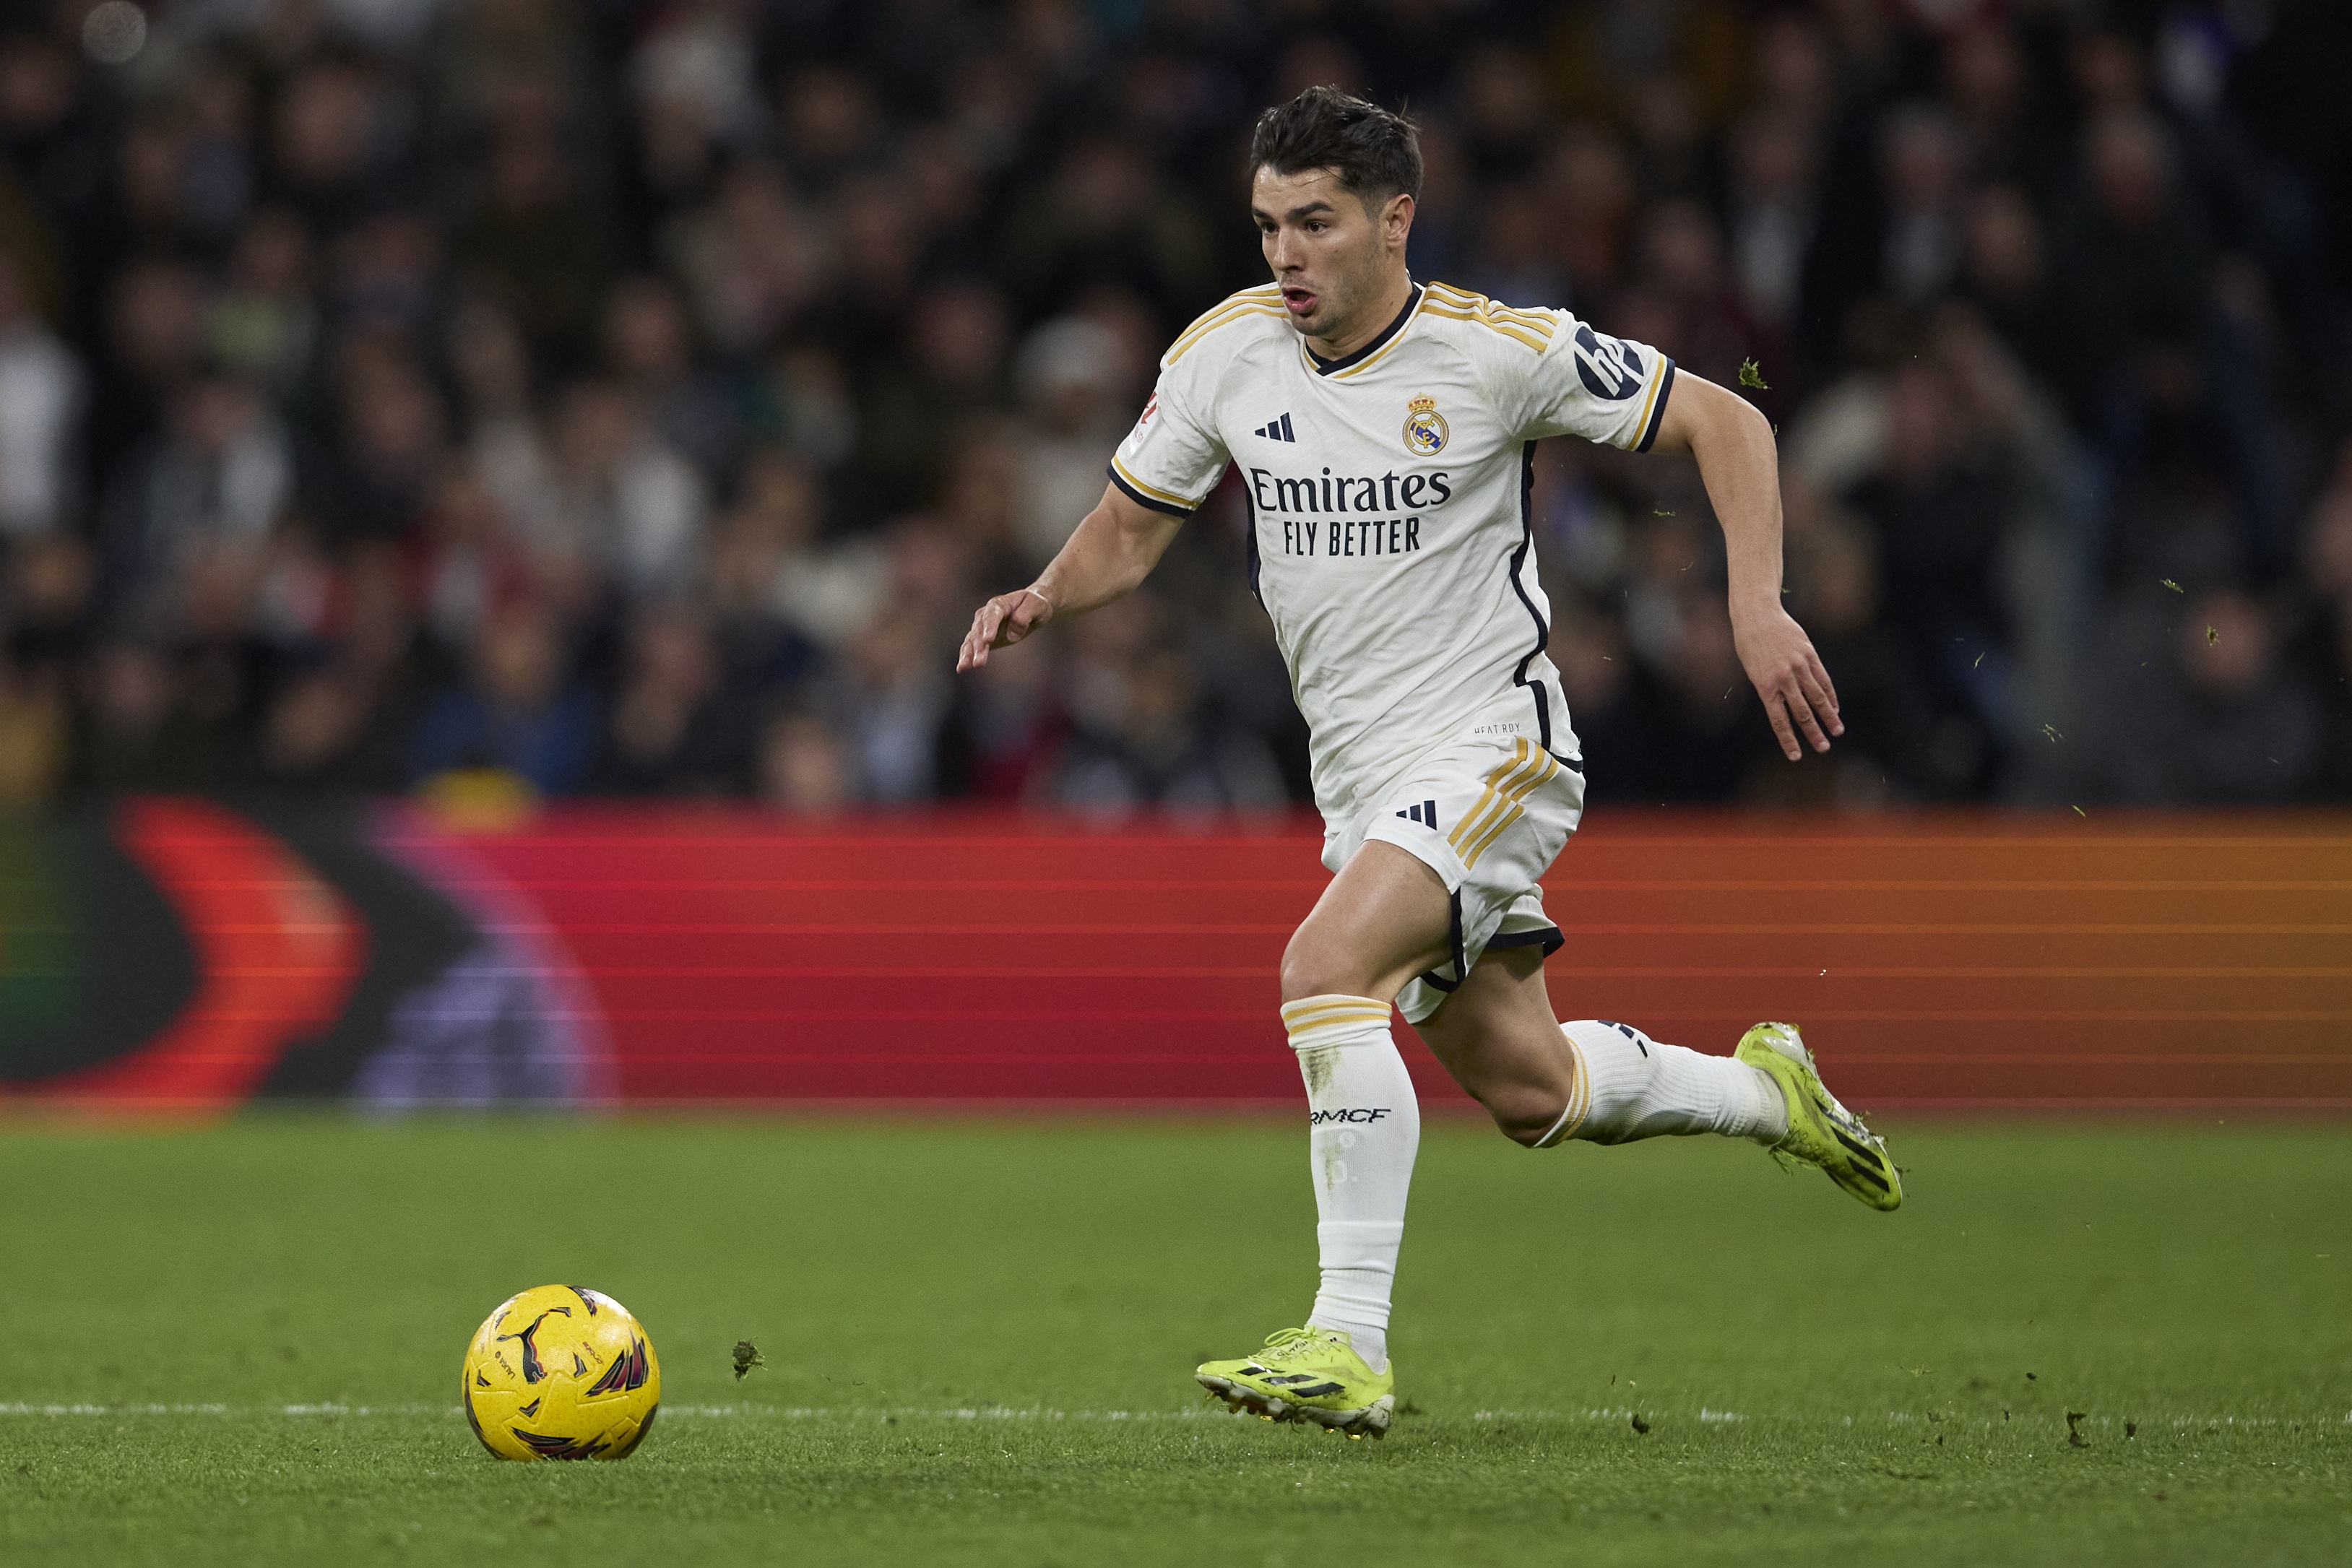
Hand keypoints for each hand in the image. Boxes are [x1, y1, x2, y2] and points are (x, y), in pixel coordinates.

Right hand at [955, 586, 1053, 671]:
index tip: (988, 640)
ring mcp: (982, 626)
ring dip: (969, 654)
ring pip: (972, 640)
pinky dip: (966, 657)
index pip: (992, 615)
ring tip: (965, 667)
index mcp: (999, 604)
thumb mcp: (1037, 605)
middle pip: (979, 630)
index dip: (989, 627)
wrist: (1031, 608)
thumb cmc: (1036, 604)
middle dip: (978, 647)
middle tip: (979, 663)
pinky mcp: (982, 639)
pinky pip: (971, 647)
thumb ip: (1025, 616)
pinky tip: (961, 669)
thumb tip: (1012, 635)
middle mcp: (986, 614)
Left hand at [1732, 603, 1841, 759]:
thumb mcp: (1753, 672)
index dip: (1788, 740)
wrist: (1757, 616)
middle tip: (1823, 748)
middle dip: (1814, 733)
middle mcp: (1783, 679)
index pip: (1779, 720)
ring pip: (1817, 697)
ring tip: (1837, 730)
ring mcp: (1799, 667)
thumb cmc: (1750, 647)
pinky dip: (1830, 696)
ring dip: (1828, 717)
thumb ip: (1771, 691)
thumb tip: (1789, 710)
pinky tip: (1834, 708)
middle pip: (1802, 712)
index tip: (1796, 756)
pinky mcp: (1810, 656)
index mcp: (1765, 687)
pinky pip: (1823, 680)